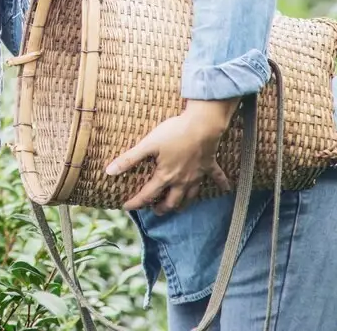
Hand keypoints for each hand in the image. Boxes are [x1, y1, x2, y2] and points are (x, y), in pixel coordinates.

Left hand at [106, 100, 236, 215]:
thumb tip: (109, 172)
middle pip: (172, 202)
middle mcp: (182, 180)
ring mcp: (197, 174)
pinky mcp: (209, 165)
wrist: (202, 124)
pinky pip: (217, 177)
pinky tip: (227, 189)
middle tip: (154, 211)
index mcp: (165, 176)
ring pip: (191, 196)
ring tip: (177, 207)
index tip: (126, 207)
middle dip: (162, 208)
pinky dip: (222, 184)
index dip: (135, 202)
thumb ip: (129, 159)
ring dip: (183, 203)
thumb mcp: (147, 145)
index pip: (147, 195)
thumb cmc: (174, 133)